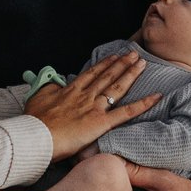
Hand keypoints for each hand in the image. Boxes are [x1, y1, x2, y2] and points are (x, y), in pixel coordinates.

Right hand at [24, 51, 157, 159]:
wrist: (36, 136)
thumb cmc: (34, 121)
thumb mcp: (37, 99)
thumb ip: (48, 89)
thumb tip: (55, 85)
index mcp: (71, 90)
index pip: (92, 73)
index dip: (104, 64)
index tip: (114, 56)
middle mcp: (85, 95)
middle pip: (107, 75)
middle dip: (122, 63)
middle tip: (134, 54)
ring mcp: (94, 107)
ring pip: (117, 88)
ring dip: (131, 74)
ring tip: (142, 63)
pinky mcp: (101, 122)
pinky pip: (126, 112)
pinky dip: (143, 104)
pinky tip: (156, 97)